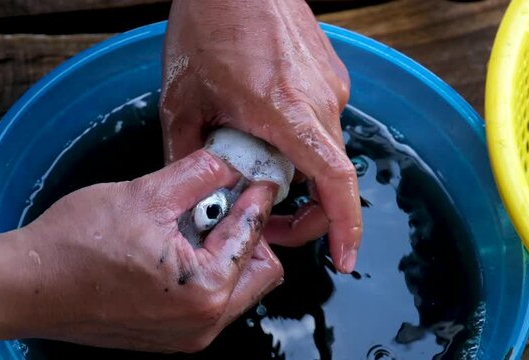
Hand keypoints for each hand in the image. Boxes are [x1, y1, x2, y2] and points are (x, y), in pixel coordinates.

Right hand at [6, 150, 281, 351]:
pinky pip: (208, 301)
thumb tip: (229, 163)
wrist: (25, 285)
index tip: (259, 179)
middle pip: (260, 271)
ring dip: (226, 251)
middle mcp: (202, 323)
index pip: (254, 237)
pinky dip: (205, 271)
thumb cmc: (73, 246)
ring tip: (189, 223)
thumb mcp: (145, 194)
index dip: (257, 199)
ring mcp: (185, 336)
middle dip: (249, 233)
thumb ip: (198, 174)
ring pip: (236, 288)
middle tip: (222, 203)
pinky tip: (175, 246)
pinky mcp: (168, 337)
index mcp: (205, 290)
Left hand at [160, 0, 360, 272]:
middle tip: (269, 219)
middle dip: (306, 210)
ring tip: (256, 162)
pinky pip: (322, 121)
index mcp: (287, 111)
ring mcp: (331, 84)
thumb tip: (196, 193)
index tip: (345, 257)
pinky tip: (266, 128)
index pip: (335, 181)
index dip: (344, 226)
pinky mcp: (330, 73)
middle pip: (331, 177)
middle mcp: (321, 100)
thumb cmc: (208, 24)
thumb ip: (187, 154)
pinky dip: (301, 141)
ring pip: (326, 149)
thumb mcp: (183, 99)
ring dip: (300, 172)